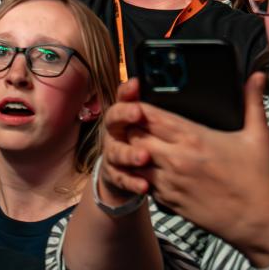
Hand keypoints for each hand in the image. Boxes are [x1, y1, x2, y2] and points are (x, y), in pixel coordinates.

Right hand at [97, 78, 152, 199]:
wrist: (124, 172)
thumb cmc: (139, 140)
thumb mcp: (145, 124)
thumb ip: (152, 109)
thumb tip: (157, 89)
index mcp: (123, 116)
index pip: (122, 98)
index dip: (127, 91)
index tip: (136, 84)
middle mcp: (114, 131)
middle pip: (113, 119)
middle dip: (124, 114)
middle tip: (137, 113)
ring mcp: (111, 153)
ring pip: (116, 151)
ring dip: (129, 153)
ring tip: (144, 156)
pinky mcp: (114, 174)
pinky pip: (121, 178)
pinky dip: (132, 182)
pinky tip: (144, 185)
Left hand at [130, 74, 268, 246]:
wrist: (257, 220)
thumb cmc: (257, 178)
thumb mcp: (257, 135)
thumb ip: (252, 101)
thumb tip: (256, 77)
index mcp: (194, 138)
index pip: (151, 115)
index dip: (139, 106)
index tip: (138, 101)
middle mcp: (176, 159)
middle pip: (134, 136)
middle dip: (132, 127)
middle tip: (136, 121)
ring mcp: (170, 182)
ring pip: (133, 161)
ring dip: (133, 151)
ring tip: (140, 144)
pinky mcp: (169, 202)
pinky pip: (143, 183)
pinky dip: (142, 173)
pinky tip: (150, 167)